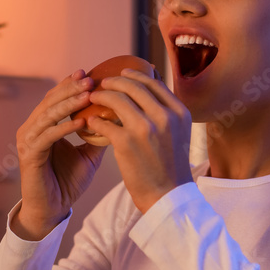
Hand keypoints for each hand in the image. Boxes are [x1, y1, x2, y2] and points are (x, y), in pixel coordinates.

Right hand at [12, 70, 106, 240]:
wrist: (52, 209)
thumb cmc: (68, 182)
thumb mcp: (88, 154)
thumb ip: (98, 135)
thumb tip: (118, 117)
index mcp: (43, 126)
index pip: (55, 98)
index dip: (70, 85)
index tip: (89, 73)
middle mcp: (31, 129)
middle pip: (50, 101)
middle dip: (70, 89)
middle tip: (89, 79)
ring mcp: (28, 141)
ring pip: (48, 114)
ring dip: (68, 103)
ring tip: (88, 94)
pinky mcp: (29, 155)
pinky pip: (48, 136)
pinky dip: (64, 127)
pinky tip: (81, 121)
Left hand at [86, 68, 192, 212]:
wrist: (167, 196)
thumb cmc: (170, 166)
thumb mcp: (178, 133)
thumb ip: (167, 112)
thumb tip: (150, 90)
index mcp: (178, 112)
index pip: (153, 83)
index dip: (135, 75)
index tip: (122, 73)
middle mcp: (164, 116)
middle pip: (133, 86)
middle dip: (114, 81)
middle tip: (102, 83)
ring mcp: (144, 128)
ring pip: (116, 99)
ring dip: (100, 96)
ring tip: (92, 98)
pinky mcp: (125, 142)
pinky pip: (103, 122)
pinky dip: (94, 120)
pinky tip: (91, 122)